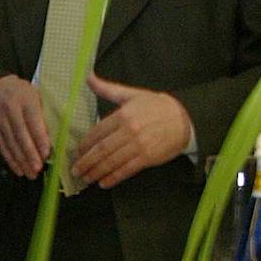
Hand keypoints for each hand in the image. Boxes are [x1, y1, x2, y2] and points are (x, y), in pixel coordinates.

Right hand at [0, 75, 49, 178]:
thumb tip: (54, 138)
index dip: (39, 138)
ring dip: (21, 160)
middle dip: (30, 154)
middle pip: (20, 134)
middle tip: (38, 168)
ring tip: (31, 173)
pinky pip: (1, 146)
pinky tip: (18, 169)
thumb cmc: (24, 93)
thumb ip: (44, 114)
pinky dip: (10, 159)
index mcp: (25, 99)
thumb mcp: (37, 96)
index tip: (46, 153)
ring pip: (10, 143)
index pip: (32, 120)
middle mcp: (10, 109)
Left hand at [72, 73, 192, 187]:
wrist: (184, 118)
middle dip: (86, 162)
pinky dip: (114, 178)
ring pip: (112, 162)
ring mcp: (139, 146)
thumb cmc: (155, 106)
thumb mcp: (131, 94)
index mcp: (123, 115)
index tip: (77, 152)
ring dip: (96, 172)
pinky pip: (127, 170)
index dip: (85, 144)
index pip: (97, 132)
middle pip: (102, 150)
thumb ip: (107, 89)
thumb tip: (88, 77)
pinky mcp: (148, 158)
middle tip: (75, 170)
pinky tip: (104, 183)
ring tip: (85, 178)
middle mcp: (129, 131)